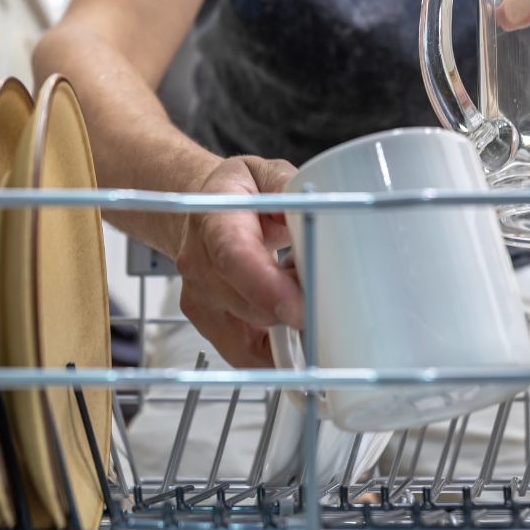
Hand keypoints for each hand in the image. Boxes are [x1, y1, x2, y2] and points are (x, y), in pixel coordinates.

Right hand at [174, 156, 302, 367]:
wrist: (202, 209)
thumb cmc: (240, 193)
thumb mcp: (267, 174)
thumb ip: (291, 190)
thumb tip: (322, 211)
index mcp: (215, 223)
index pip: (235, 259)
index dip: (268, 289)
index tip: (301, 308)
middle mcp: (200, 267)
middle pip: (251, 308)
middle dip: (297, 311)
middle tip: (329, 293)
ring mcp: (200, 301)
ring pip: (252, 340)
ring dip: (290, 329)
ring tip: (306, 296)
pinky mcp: (209, 326)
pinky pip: (247, 355)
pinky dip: (278, 351)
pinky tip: (296, 328)